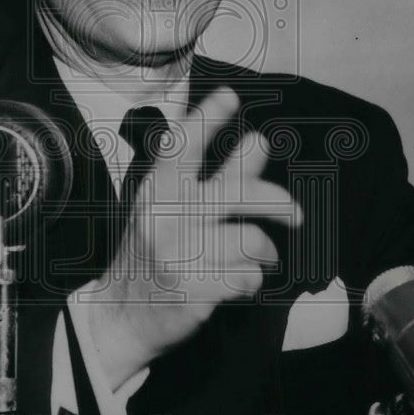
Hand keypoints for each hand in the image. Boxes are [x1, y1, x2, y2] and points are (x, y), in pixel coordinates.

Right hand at [85, 87, 302, 388]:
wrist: (119, 317)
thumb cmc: (151, 256)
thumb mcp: (168, 211)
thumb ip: (214, 178)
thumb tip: (260, 141)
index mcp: (157, 191)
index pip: (182, 144)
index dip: (207, 117)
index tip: (229, 97)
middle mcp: (167, 215)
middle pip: (241, 193)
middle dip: (280, 203)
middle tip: (294, 215)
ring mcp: (179, 252)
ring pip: (253, 240)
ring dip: (264, 254)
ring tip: (258, 260)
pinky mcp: (194, 288)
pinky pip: (248, 277)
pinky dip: (251, 283)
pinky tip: (238, 285)